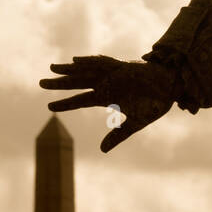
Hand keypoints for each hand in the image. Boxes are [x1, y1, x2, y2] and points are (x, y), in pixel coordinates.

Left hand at [39, 56, 177, 152]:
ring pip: (85, 71)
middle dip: (59, 83)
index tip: (49, 106)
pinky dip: (89, 61)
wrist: (171, 89)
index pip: (80, 100)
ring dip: (69, 70)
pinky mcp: (122, 67)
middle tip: (40, 83)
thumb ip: (117, 135)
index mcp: (106, 97)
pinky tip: (75, 62)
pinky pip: (103, 63)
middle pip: (77, 83)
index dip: (65, 103)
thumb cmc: (153, 104)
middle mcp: (105, 84)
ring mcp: (112, 74)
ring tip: (51, 68)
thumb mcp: (133, 124)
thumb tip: (101, 150)